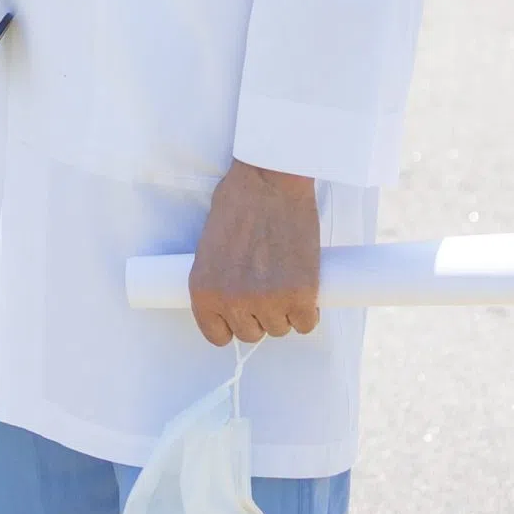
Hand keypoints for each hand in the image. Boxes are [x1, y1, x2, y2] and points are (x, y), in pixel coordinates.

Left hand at [187, 159, 319, 348]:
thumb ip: (218, 276)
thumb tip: (230, 298)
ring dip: (285, 310)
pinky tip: (306, 290)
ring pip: (280, 328)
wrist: (271, 178)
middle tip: (269, 285)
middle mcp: (232, 302)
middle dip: (260, 314)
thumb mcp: (211, 244)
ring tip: (287, 278)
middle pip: (251, 333)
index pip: (217, 335)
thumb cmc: (239, 200)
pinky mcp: (300, 295)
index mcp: (203, 290)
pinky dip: (309, 310)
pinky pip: (306, 323)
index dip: (232, 324)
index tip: (244, 312)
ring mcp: (266, 301)